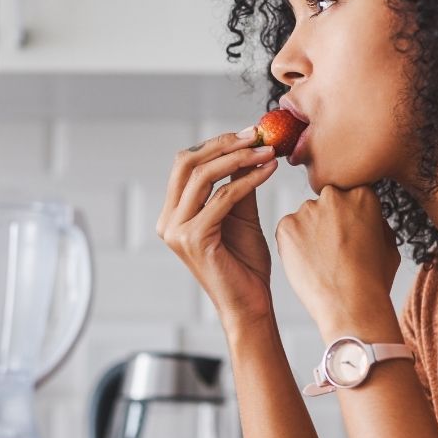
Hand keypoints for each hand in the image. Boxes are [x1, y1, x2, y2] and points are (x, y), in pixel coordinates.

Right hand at [157, 127, 282, 327]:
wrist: (250, 304)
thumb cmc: (245, 264)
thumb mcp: (240, 215)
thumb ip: (236, 184)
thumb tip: (247, 148)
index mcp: (173, 214)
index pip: (186, 164)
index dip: (216, 143)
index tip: (249, 133)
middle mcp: (169, 221)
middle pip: (187, 163)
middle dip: (223, 144)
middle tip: (256, 135)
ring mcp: (177, 231)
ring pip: (203, 176)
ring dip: (238, 158)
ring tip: (267, 151)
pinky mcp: (193, 239)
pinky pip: (223, 197)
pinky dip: (248, 180)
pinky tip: (268, 171)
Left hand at [276, 185, 403, 342]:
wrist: (351, 304)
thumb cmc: (373, 280)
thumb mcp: (389, 245)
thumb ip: (376, 222)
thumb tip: (366, 217)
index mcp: (362, 195)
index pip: (350, 196)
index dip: (349, 218)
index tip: (350, 236)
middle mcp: (333, 196)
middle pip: (326, 204)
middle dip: (328, 222)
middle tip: (334, 250)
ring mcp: (307, 210)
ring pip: (305, 218)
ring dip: (310, 233)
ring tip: (322, 262)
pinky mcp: (286, 226)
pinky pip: (288, 231)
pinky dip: (294, 246)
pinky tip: (308, 264)